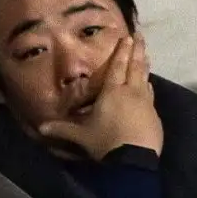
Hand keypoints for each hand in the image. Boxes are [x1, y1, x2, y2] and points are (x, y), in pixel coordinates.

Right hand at [38, 36, 162, 160]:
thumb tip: (41, 128)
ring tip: (146, 56)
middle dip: (137, 50)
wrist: (134, 160)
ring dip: (144, 66)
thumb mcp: (81, 136)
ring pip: (145, 79)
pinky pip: (151, 94)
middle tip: (141, 37)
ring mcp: (146, 103)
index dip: (122, 51)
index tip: (128, 37)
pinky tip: (149, 85)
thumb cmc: (106, 143)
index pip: (117, 66)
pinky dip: (148, 86)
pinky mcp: (155, 115)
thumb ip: (62, 129)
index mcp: (112, 92)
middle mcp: (131, 92)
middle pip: (135, 67)